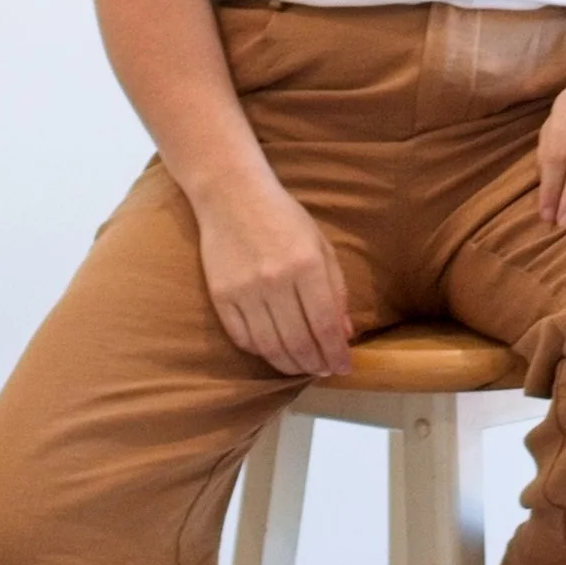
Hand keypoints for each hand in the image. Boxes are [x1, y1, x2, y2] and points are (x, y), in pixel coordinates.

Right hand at [191, 171, 353, 380]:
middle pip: (298, 341)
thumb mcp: (320, 245)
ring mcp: (244, 290)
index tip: (344, 368)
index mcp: (306, 265)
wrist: (231, 194)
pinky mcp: (220, 295)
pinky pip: (242, 337)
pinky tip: (274, 352)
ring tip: (302, 368)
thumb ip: (336, 288)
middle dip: (316, 364)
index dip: (336, 353)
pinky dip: (261, 352)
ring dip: (290, 365)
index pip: (325, 325)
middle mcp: (275, 281)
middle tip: (324, 371)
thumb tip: (344, 333)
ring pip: (270, 346)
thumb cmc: (283, 217)